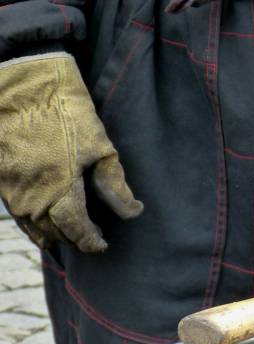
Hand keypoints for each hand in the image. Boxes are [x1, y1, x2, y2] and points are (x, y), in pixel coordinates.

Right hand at [0, 53, 141, 251]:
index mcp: (60, 191)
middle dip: (72, 240)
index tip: (102, 244)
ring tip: (67, 235)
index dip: (91, 241)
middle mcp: (31, 197)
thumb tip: (132, 212)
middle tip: (89, 239)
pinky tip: (41, 220)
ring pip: (30, 226)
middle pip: (53, 233)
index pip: (77, 231)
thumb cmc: (64, 109)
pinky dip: (30, 222)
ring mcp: (10, 188)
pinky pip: (14, 212)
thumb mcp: (100, 144)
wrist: (18, 80)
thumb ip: (114, 184)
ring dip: (50, 234)